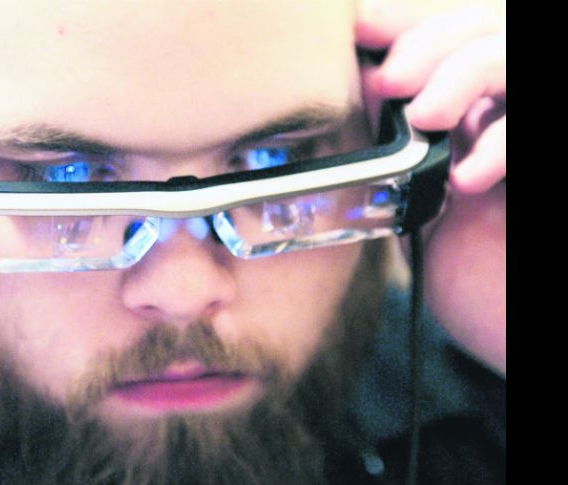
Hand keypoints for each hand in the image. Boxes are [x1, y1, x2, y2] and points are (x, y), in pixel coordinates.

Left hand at [356, 0, 505, 375]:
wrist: (512, 327)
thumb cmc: (477, 275)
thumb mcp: (425, 203)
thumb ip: (404, 151)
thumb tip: (363, 93)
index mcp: (486, 109)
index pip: (457, 33)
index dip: (412, 22)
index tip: (361, 27)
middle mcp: (514, 112)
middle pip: (491, 26)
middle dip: (434, 39)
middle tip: (390, 79)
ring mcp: (525, 133)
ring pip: (514, 53)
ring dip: (469, 72)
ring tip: (425, 115)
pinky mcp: (538, 173)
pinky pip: (530, 130)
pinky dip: (505, 141)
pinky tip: (466, 176)